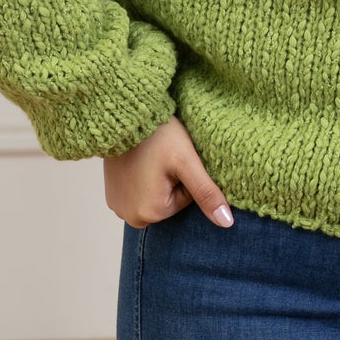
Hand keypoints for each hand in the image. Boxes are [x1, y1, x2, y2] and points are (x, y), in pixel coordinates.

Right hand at [102, 114, 233, 229]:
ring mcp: (119, 208)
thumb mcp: (187, 163)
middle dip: (172, 180)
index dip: (186, 176)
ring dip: (157, 179)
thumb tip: (226, 223)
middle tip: (163, 158)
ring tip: (151, 159)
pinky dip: (143, 179)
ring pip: (155, 196)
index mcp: (150, 214)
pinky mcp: (112, 197)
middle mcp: (131, 217)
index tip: (174, 159)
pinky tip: (139, 162)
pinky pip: (139, 193)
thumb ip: (206, 193)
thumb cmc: (158, 136)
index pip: (187, 199)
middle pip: (169, 201)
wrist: (125, 117)